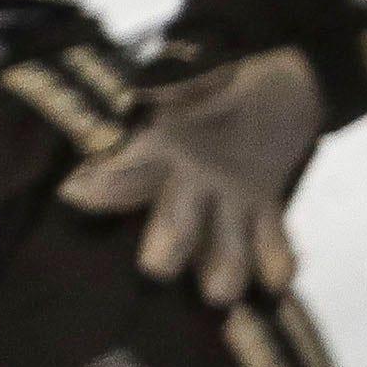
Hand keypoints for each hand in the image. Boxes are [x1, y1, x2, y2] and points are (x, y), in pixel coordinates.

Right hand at [57, 44, 320, 304]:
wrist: (291, 82)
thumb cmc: (238, 75)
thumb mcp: (213, 73)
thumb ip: (183, 87)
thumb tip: (150, 97)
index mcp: (164, 146)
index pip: (126, 170)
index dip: (102, 185)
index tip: (75, 197)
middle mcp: (187, 182)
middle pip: (170, 222)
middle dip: (164, 245)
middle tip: (156, 265)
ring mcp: (225, 200)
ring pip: (219, 243)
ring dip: (221, 268)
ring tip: (220, 292)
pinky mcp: (262, 207)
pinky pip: (269, 240)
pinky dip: (275, 260)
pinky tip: (279, 281)